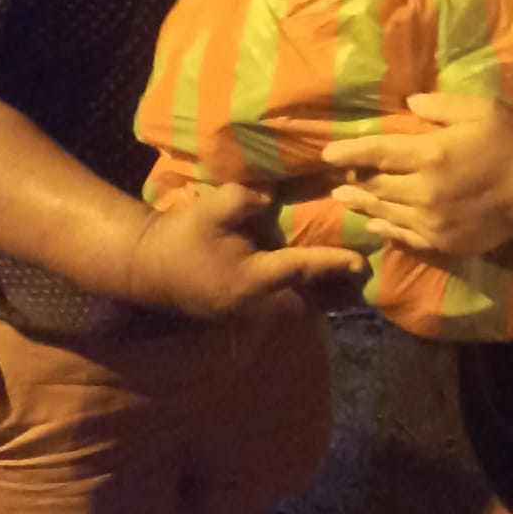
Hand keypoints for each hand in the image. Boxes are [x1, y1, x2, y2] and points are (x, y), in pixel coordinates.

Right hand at [125, 184, 363, 318]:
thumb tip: (275, 198)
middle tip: (365, 279)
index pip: (302, 270)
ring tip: (349, 287)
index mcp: (252, 279)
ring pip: (295, 311)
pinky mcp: (238, 314)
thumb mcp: (213, 208)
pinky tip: (315, 290)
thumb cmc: (183, 234)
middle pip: (307, 302)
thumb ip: (247, 200)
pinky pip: (280, 311)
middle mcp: (254, 304)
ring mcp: (245, 315)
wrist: (147, 265)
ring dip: (321, 300)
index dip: (333, 264)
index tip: (360, 261)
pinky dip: (301, 301)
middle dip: (335, 292)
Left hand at [322, 94, 512, 253]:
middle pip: (377, 185)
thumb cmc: (508, 143)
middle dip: (352, 180)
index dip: (350, 152)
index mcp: (431, 154)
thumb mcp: (480, 110)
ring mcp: (431, 220)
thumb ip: (441, 105)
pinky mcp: (442, 241)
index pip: (379, 152)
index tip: (326, 153)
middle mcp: (424, 190)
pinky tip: (375, 223)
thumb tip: (409, 103)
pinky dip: (386, 229)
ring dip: (363, 204)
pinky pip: (405, 236)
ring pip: (386, 212)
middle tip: (334, 177)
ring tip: (341, 199)